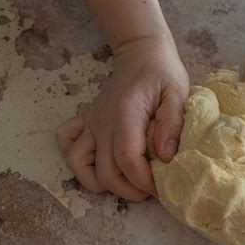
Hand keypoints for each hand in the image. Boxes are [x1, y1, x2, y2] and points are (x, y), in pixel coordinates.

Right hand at [55, 35, 188, 200]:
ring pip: (79, 165)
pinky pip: (67, 144)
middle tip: (149, 191)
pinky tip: (97, 163)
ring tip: (125, 182)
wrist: (141, 53)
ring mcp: (91, 122)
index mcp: (126, 115)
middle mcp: (102, 122)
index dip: (144, 182)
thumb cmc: (162, 72)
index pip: (128, 161)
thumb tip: (165, 156)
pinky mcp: (86, 121)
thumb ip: (173, 123)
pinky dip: (77, 161)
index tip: (161, 188)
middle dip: (129, 191)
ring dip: (100, 182)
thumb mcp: (177, 93)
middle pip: (106, 172)